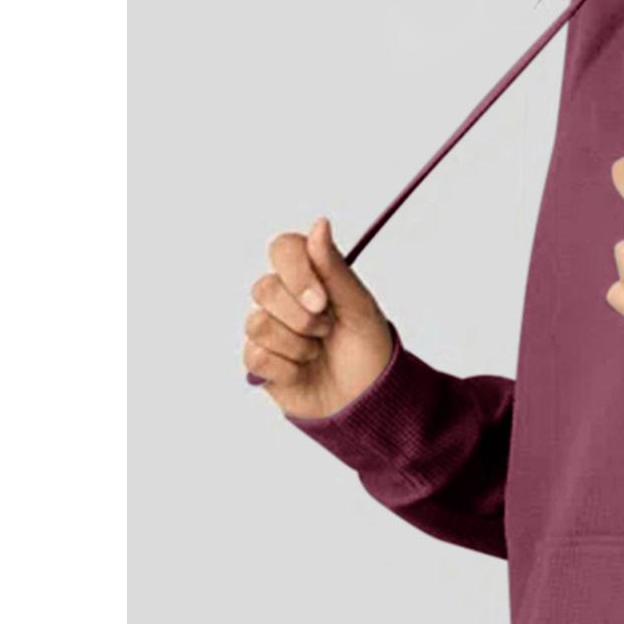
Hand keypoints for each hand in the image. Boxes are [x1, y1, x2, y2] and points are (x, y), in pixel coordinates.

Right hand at [244, 215, 395, 415]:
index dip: (296, 271)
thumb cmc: (367, 350)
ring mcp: (268, 329)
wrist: (365, 400)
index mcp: (310, 277)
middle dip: (302, 317)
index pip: (283, 249)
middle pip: (264, 288)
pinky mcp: (259, 362)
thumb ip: (335, 268)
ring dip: (298, 345)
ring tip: (318, 353)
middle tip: (328, 331)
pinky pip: (256, 356)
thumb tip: (319, 223)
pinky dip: (287, 368)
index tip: (322, 300)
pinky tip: (302, 372)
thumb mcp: (359, 307)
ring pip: (258, 324)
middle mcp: (283, 299)